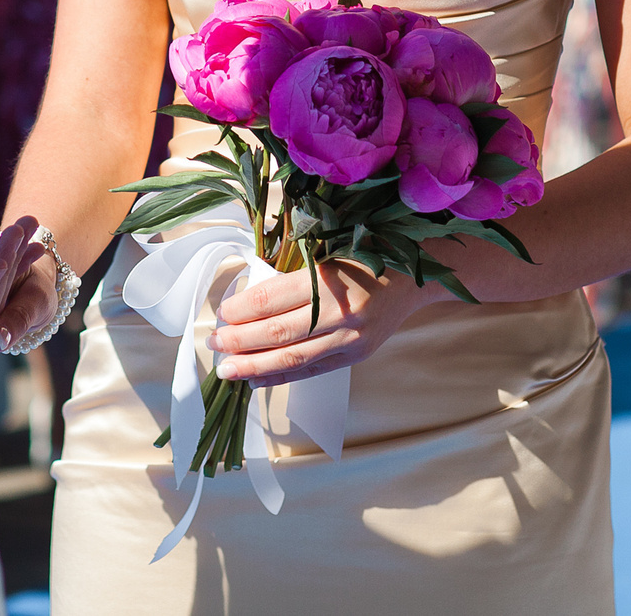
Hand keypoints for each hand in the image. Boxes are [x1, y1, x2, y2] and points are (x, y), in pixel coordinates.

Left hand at [210, 258, 429, 385]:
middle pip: (278, 333)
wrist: (415, 275)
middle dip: (240, 341)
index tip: (223, 312)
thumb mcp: (328, 250)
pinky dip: (281, 377)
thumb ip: (292, 274)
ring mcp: (349, 338)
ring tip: (227, 370)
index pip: (274, 298)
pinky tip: (257, 380)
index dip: (243, 308)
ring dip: (254, 366)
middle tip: (214, 343)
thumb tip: (248, 299)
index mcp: (330, 279)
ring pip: (292, 358)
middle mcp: (340, 312)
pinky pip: (312, 370)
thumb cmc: (368, 253)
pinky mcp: (355, 355)